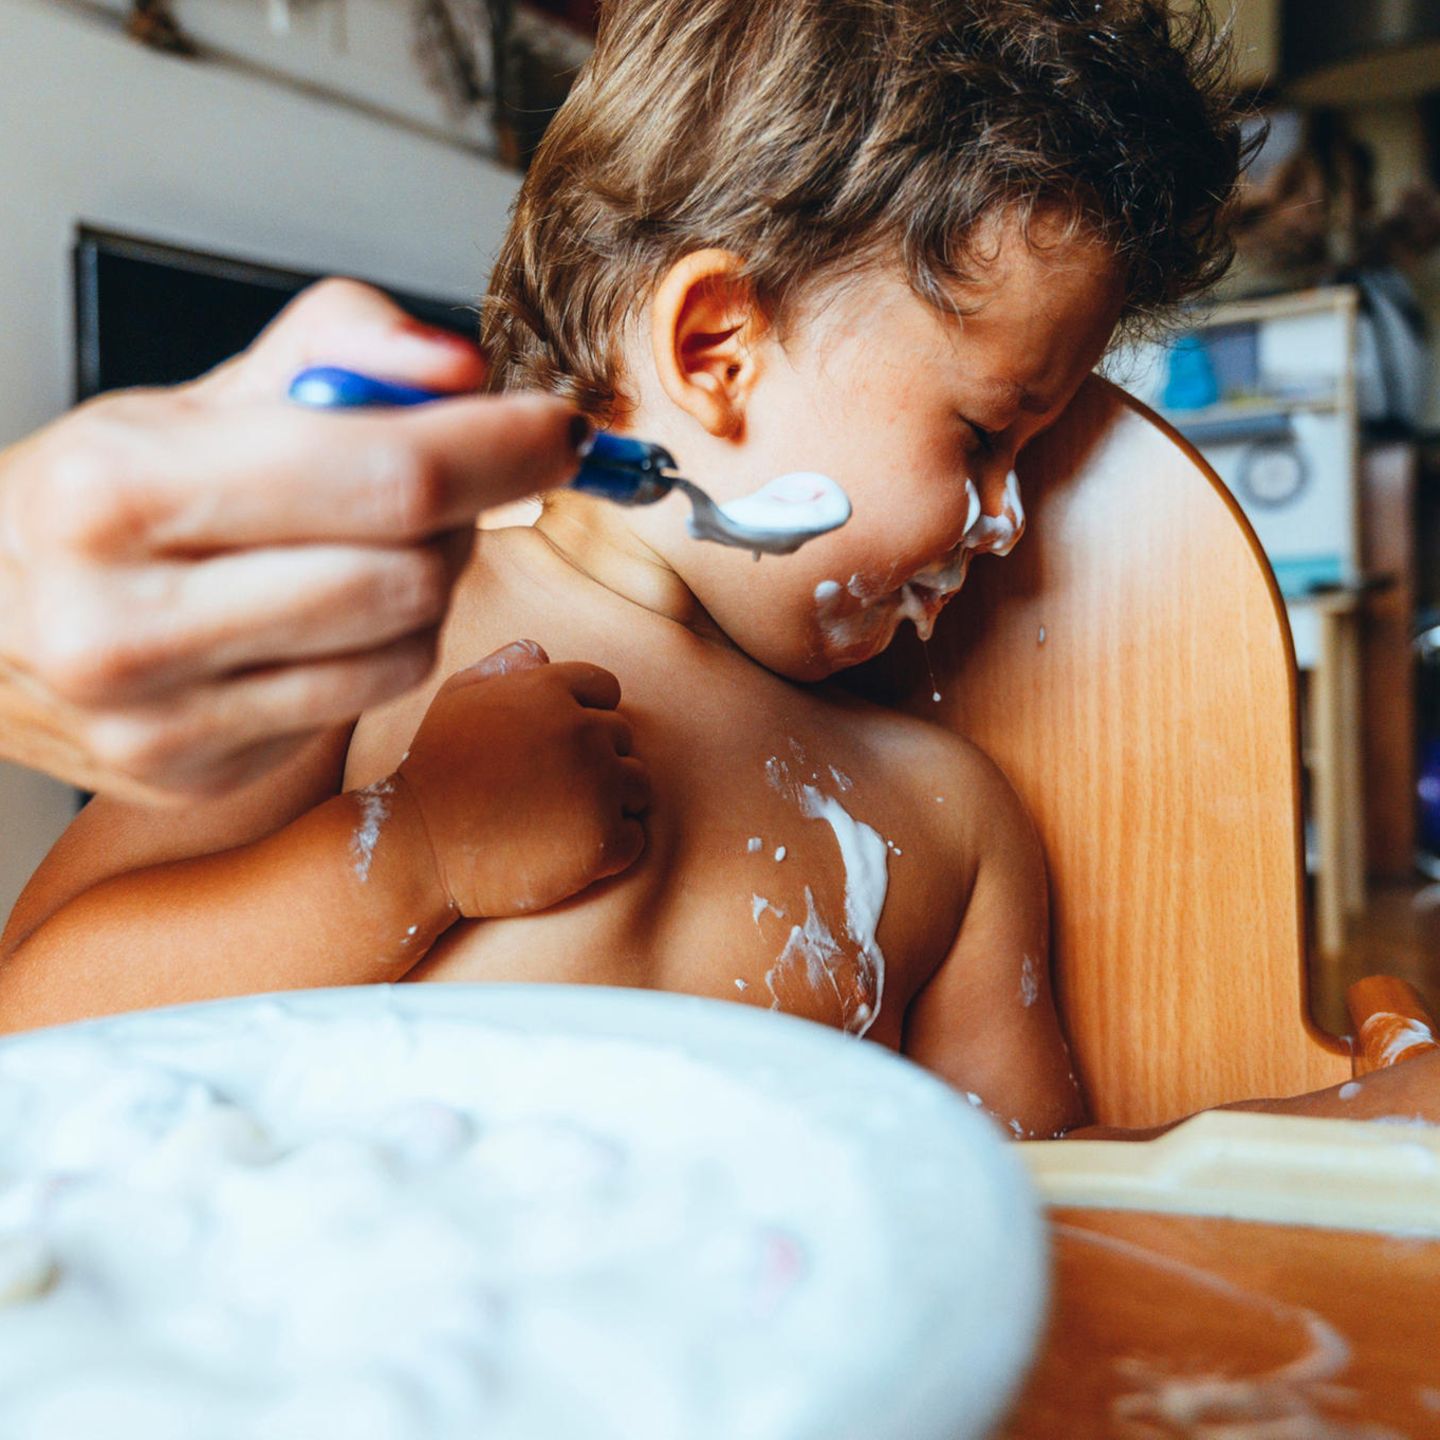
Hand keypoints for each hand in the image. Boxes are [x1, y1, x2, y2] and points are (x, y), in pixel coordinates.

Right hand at [0, 279, 589, 801]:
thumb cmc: (97, 500)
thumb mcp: (196, 394)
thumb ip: (335, 350)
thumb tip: (461, 370)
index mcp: (115, 492)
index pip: (385, 473)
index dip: (503, 448)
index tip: (559, 428)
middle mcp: (123, 623)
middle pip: (411, 571)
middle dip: (463, 513)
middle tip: (443, 481)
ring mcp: (158, 721)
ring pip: (406, 645)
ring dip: (429, 583)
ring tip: (371, 543)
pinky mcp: (194, 776)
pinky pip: (366, 699)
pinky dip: (384, 645)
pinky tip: (331, 612)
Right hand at [394, 641, 650, 917]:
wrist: (417, 847)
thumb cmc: (431, 772)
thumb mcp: (456, 698)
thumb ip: (502, 668)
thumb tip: (542, 654)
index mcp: (550, 690)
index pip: (605, 690)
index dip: (588, 716)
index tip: (561, 747)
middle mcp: (581, 730)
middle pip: (623, 738)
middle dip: (599, 760)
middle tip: (556, 791)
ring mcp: (596, 785)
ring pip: (639, 785)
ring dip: (614, 801)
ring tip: (568, 821)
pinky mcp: (601, 839)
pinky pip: (635, 838)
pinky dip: (613, 847)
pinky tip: (572, 852)